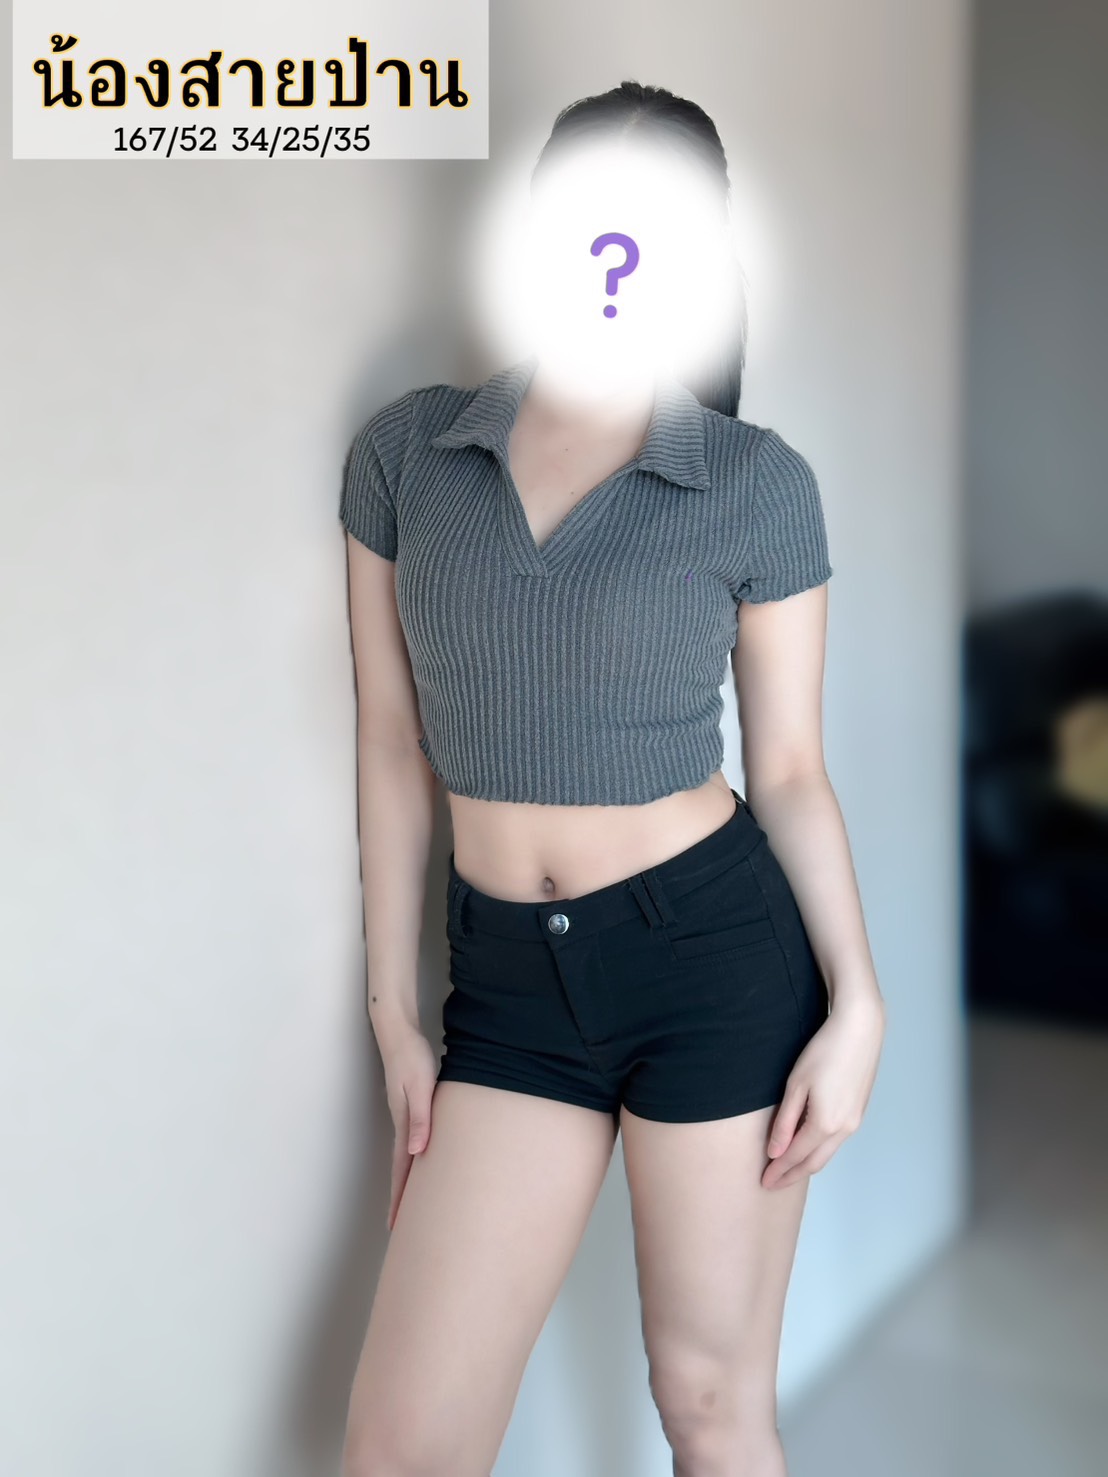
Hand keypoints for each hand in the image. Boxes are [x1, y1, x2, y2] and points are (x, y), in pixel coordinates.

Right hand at [381, 1026, 439, 1230]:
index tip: (397, 1225)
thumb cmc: (412, 1057)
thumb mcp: (419, 1087)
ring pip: (408, 1154)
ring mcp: (405, 1113)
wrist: (398, 1031)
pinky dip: (416, 1156)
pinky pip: (414, 1138)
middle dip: (401, 1197)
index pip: (402, 1169)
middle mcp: (402, 1122)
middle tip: (401, 1226)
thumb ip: (420, 1118)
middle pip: (402, 1167)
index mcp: (404, 1123)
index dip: (400, 1198)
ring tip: (413, 1200)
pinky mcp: (411, 1103)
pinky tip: (424, 1158)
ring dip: (408, 1179)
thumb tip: (417, 1153)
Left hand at [762, 993, 885, 1189]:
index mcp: (825, 1124)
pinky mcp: (859, 1112)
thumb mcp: (796, 1085)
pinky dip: (819, 1150)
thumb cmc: (824, 1052)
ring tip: (787, 1169)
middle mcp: (843, 1129)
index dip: (779, 1170)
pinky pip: (836, 1141)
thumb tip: (776, 1151)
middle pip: (814, 1163)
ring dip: (807, 1164)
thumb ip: (786, 1121)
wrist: (860, 1030)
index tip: (764, 1181)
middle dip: (792, 1175)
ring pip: (827, 1153)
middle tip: (772, 1183)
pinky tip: (808, 1147)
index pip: (796, 1156)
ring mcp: (854, 1122)